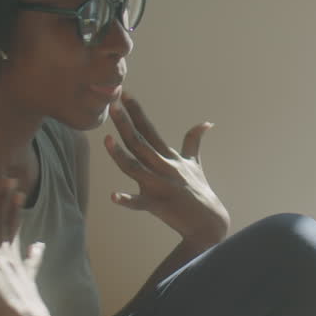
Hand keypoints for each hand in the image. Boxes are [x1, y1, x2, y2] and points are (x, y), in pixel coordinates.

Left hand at [104, 93, 229, 248]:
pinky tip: (114, 196)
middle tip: (112, 104)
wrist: (209, 221)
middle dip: (124, 123)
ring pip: (135, 167)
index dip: (136, 112)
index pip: (149, 129)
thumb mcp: (195, 164)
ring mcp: (159, 186)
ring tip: (106, 139)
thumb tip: (207, 122)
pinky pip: (139, 203)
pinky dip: (127, 200)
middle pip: (139, 142)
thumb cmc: (199, 191)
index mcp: (169, 156)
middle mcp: (163, 167)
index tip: (124, 94)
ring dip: (120, 154)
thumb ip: (194, 141)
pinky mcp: (158, 205)